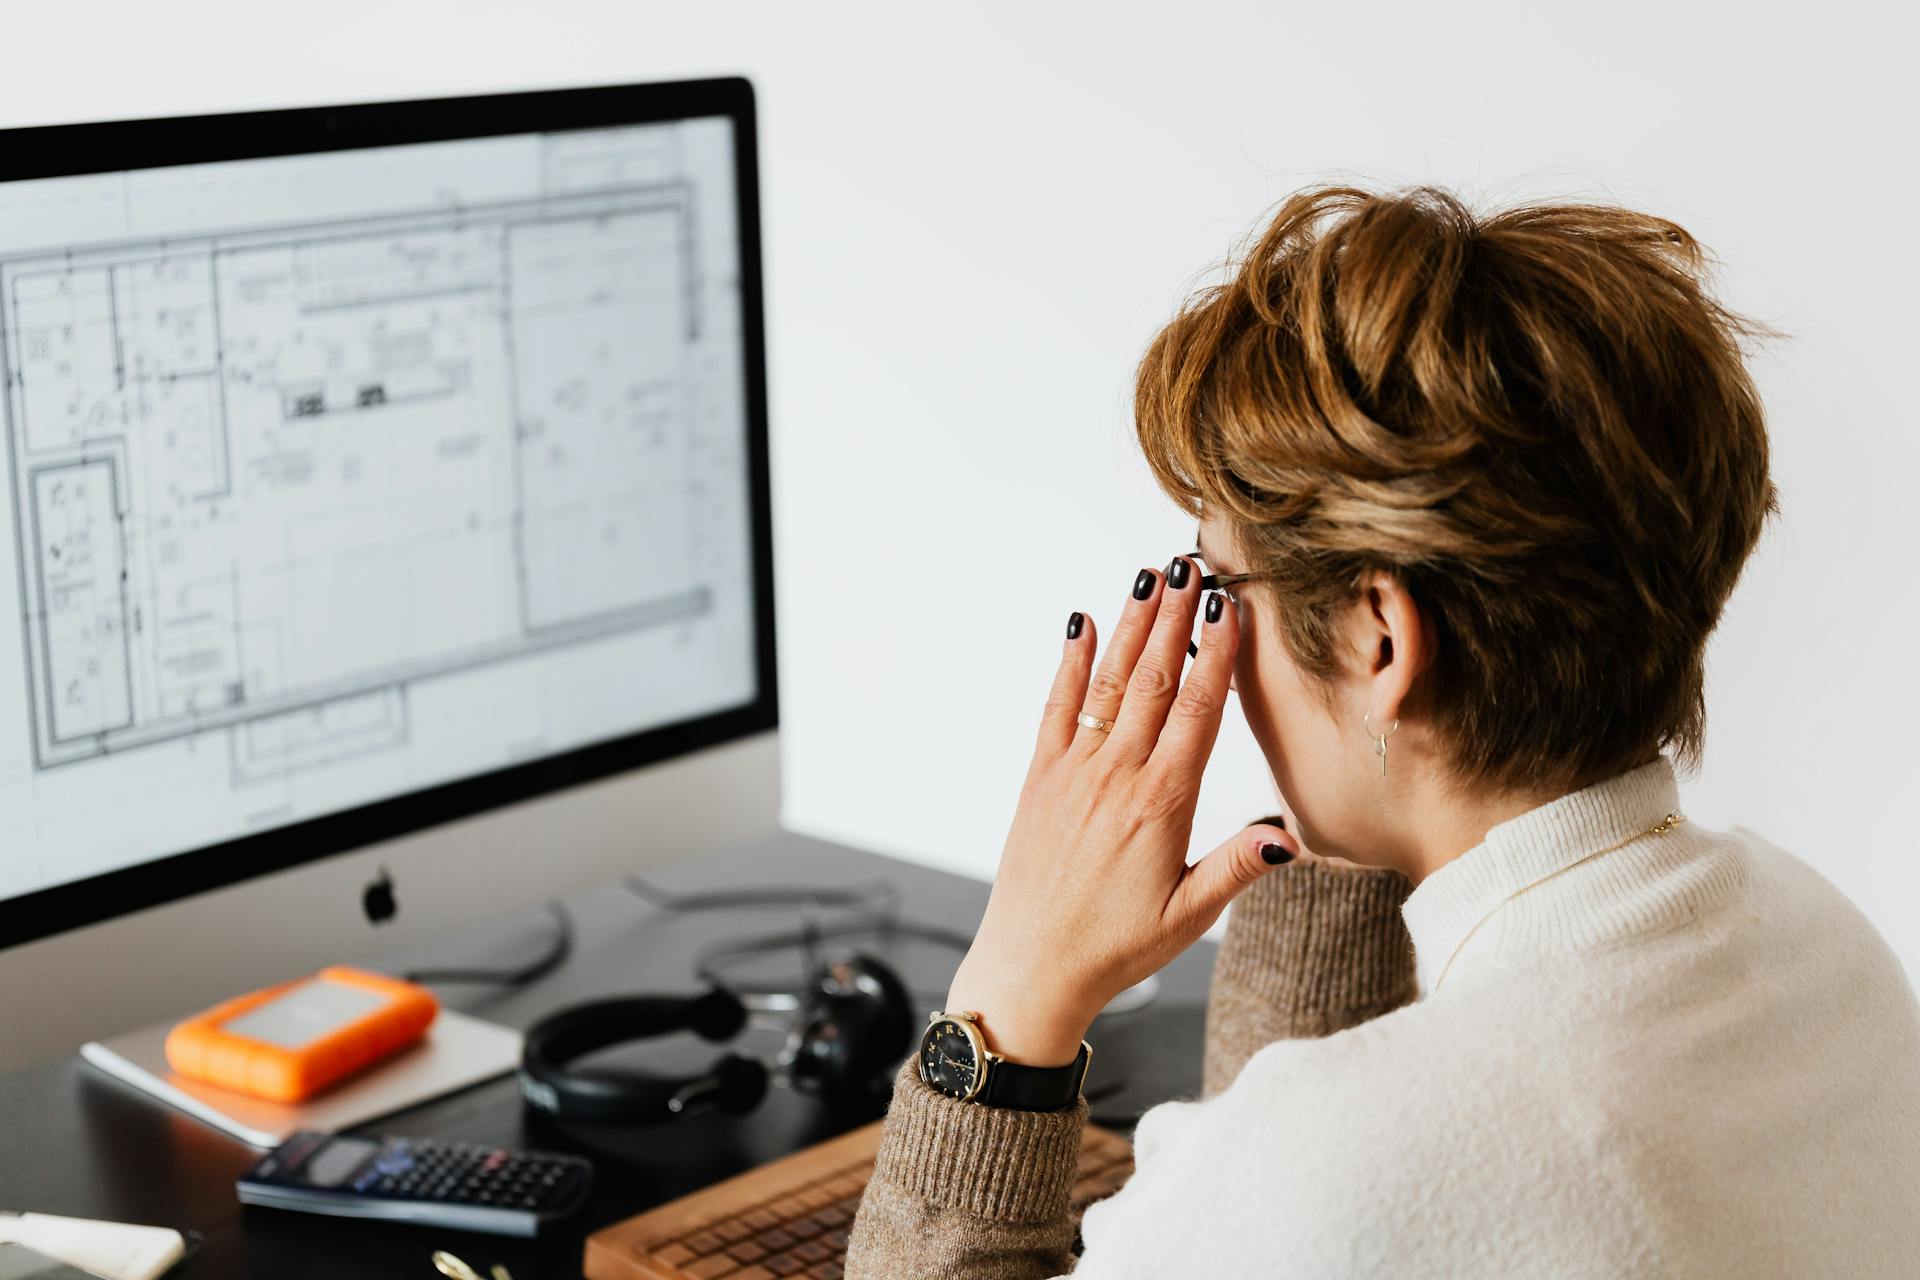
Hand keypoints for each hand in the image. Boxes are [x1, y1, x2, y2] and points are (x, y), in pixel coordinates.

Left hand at [945, 559, 1298, 1066]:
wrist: (1031, 968)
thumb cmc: (1115, 947)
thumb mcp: (1189, 916)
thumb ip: (1237, 866)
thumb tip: (1289, 832)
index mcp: (1161, 804)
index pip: (1197, 712)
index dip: (1216, 655)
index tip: (1228, 606)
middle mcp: (1116, 776)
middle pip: (1153, 681)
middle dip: (1176, 619)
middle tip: (1194, 564)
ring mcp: (1073, 772)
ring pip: (1108, 683)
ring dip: (1132, 626)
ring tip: (1152, 577)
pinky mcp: (1040, 780)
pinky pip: (1056, 708)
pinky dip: (1069, 663)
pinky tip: (1081, 624)